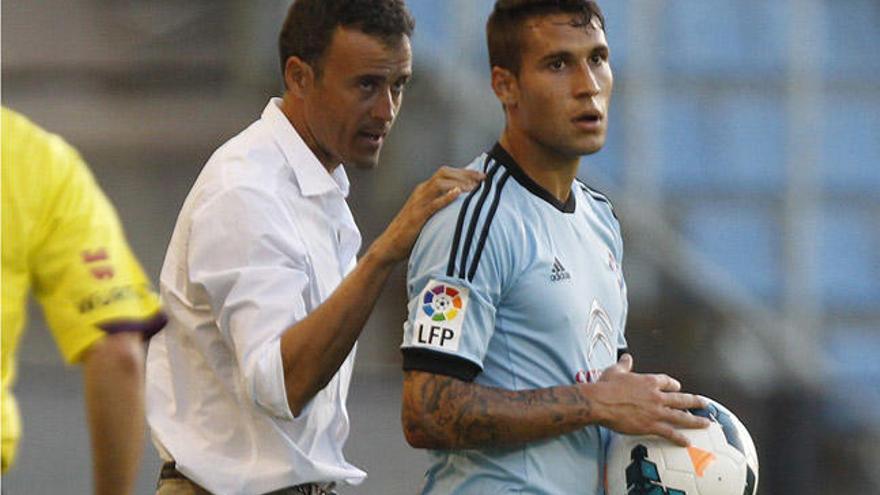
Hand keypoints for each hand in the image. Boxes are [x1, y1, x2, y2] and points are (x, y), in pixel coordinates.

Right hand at [368, 166, 483, 263]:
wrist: (390, 244)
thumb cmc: (411, 231)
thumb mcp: (427, 212)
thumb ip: (440, 204)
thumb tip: (462, 203)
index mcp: (424, 190)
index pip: (446, 173)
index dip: (465, 172)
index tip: (481, 175)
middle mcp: (421, 192)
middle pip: (444, 173)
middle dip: (465, 174)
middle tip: (483, 179)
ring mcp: (418, 203)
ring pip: (439, 184)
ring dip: (458, 183)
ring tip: (474, 187)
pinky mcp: (417, 216)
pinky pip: (433, 203)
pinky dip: (446, 197)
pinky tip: (458, 194)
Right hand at [590, 354, 709, 446]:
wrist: (600, 402)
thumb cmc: (606, 387)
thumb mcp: (616, 371)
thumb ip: (624, 365)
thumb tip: (626, 358)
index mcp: (648, 381)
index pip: (667, 382)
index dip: (674, 384)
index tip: (678, 387)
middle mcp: (656, 396)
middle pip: (681, 399)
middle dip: (694, 401)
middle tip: (704, 404)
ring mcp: (656, 411)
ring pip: (681, 416)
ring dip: (695, 420)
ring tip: (705, 423)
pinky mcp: (651, 425)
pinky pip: (669, 432)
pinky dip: (679, 438)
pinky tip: (686, 442)